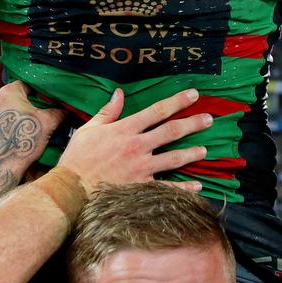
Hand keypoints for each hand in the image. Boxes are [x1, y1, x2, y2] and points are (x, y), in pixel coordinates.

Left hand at [0, 81, 63, 177]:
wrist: (4, 165)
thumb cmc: (26, 140)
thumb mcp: (48, 123)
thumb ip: (58, 111)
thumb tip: (66, 109)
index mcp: (9, 92)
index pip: (25, 85)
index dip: (35, 94)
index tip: (41, 104)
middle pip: (12, 96)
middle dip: (22, 104)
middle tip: (33, 116)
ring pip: (2, 108)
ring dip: (11, 113)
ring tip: (21, 127)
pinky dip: (1, 124)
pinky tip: (10, 134)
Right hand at [58, 87, 210, 193]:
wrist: (71, 190)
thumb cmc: (77, 158)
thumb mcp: (89, 129)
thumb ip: (108, 112)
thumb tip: (119, 93)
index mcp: (125, 129)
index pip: (156, 110)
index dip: (177, 101)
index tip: (193, 95)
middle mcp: (137, 146)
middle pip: (171, 131)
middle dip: (193, 123)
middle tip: (209, 119)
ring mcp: (141, 168)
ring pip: (174, 158)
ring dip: (192, 153)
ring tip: (205, 149)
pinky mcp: (141, 188)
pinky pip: (167, 188)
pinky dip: (184, 188)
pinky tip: (197, 186)